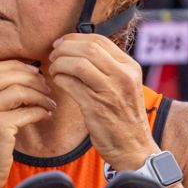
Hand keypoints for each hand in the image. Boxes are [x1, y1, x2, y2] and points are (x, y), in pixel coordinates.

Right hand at [0, 61, 55, 187]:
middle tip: (45, 86)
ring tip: (49, 102)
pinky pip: (26, 111)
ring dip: (39, 95)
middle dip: (31, 78)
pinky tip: (45, 114)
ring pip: (18, 90)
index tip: (32, 72)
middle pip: (5, 75)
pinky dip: (40, 111)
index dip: (15, 66)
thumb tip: (19, 72)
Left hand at [47, 34, 153, 169]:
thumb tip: (80, 51)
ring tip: (53, 69)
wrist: (134, 148)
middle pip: (88, 48)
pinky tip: (57, 82)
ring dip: (60, 63)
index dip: (75, 38)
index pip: (99, 40)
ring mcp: (110, 91)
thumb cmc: (124, 118)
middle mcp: (123, 76)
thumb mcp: (124, 86)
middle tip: (53, 55)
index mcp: (130, 67)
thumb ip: (108, 68)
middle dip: (65, 48)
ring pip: (78, 63)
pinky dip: (60, 79)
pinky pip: (71, 84)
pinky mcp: (96, 107)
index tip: (62, 44)